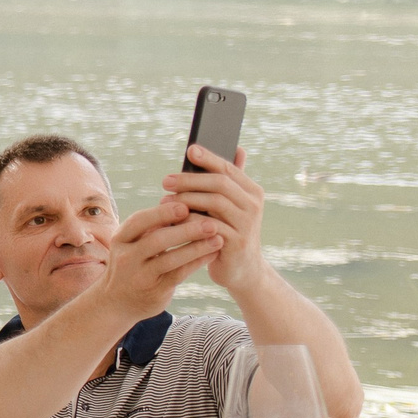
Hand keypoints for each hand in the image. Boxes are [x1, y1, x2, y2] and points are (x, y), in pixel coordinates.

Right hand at [93, 196, 220, 320]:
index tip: (185, 205)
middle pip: (157, 239)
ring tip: (218, 238)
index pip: (140, 221)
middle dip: (186, 230)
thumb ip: (151, 226)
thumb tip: (183, 199)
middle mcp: (126, 256)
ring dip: (197, 247)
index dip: (162, 213)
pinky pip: (179, 274)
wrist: (117, 301)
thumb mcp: (132, 243)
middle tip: (210, 222)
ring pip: (170, 259)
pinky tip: (212, 254)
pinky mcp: (154, 291)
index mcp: (121, 239)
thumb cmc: (132, 263)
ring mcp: (140, 275)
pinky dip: (197, 262)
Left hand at [162, 146, 271, 294]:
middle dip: (190, 180)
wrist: (241, 270)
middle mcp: (253, 205)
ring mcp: (247, 224)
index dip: (209, 158)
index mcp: (251, 191)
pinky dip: (188, 223)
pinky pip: (208, 227)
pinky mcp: (236, 243)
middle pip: (220, 184)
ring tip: (164, 202)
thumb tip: (237, 147)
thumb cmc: (228, 232)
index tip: (189, 150)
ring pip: (215, 203)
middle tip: (166, 181)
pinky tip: (171, 223)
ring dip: (186, 200)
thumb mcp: (230, 206)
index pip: (228, 169)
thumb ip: (229, 180)